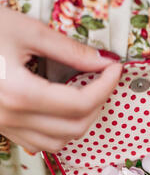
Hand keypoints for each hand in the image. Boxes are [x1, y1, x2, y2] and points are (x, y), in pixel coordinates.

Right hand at [0, 7, 121, 152]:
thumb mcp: (24, 30)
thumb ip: (68, 50)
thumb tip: (101, 61)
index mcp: (20, 93)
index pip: (81, 102)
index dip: (106, 86)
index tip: (113, 68)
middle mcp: (13, 118)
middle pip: (75, 127)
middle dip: (97, 104)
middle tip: (101, 80)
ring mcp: (6, 127)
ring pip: (59, 142)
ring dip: (80, 122)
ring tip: (84, 95)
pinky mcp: (3, 129)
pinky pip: (40, 144)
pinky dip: (59, 132)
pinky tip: (60, 111)